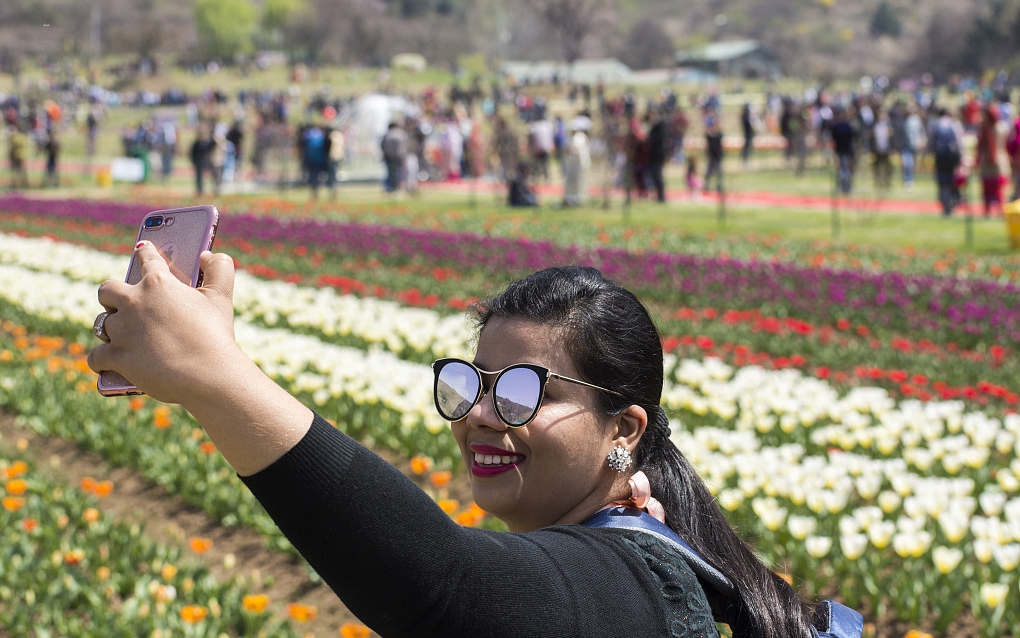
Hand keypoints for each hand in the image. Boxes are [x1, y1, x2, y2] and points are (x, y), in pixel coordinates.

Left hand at [88, 241, 240, 404]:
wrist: (208, 375)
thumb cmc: (216, 335)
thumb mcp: (222, 297)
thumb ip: (219, 268)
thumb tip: (207, 256)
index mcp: (158, 283)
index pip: (146, 258)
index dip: (145, 252)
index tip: (142, 250)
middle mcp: (134, 302)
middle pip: (107, 290)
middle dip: (112, 296)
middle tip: (125, 305)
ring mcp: (122, 330)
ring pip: (100, 324)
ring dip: (110, 329)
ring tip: (120, 336)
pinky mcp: (116, 357)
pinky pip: (95, 356)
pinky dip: (100, 361)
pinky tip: (104, 362)